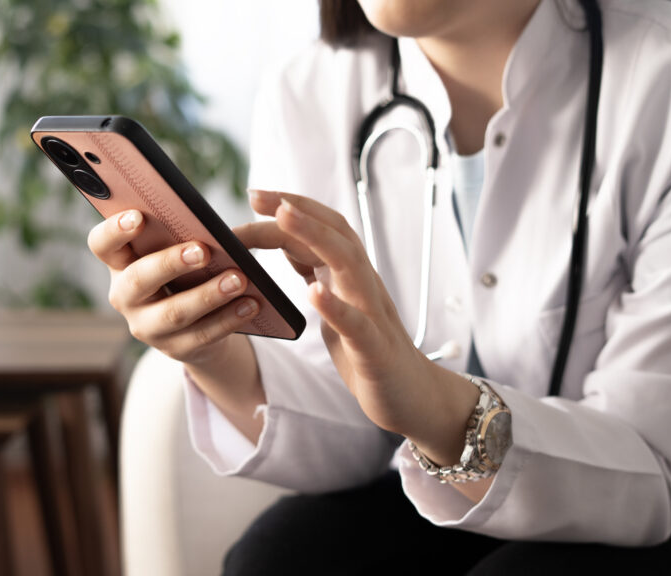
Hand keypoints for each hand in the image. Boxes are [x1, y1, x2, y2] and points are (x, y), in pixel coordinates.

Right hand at [88, 209, 259, 366]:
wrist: (198, 323)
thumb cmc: (187, 271)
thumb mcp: (181, 249)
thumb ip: (189, 232)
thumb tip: (218, 217)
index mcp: (121, 262)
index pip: (102, 244)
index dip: (114, 230)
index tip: (139, 216)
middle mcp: (125, 296)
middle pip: (138, 279)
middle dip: (170, 263)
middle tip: (203, 250)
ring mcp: (147, 326)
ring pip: (174, 312)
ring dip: (208, 294)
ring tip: (238, 279)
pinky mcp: (175, 348)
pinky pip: (202, 335)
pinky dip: (229, 318)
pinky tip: (250, 304)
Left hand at [237, 190, 476, 454]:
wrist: (415, 398)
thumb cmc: (370, 353)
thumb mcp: (336, 306)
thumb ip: (317, 275)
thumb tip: (287, 245)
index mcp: (351, 277)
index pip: (323, 229)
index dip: (290, 209)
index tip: (255, 195)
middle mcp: (364, 285)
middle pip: (334, 233)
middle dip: (296, 209)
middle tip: (256, 194)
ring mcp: (372, 314)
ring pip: (347, 263)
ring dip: (314, 236)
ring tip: (284, 217)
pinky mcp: (376, 349)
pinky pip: (358, 324)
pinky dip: (336, 306)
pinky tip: (314, 293)